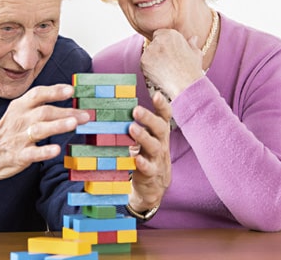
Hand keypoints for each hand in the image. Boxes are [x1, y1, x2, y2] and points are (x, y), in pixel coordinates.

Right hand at [0, 84, 89, 189]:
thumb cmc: (10, 131)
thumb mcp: (19, 113)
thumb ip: (40, 106)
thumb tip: (69, 98)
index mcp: (20, 106)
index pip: (37, 94)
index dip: (54, 91)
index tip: (71, 90)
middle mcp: (19, 119)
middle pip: (44, 112)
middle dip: (66, 112)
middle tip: (85, 115)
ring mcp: (18, 138)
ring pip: (39, 129)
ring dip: (57, 126)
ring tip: (73, 124)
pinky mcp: (18, 155)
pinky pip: (32, 153)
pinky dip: (44, 151)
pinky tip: (56, 150)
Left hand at [128, 91, 171, 211]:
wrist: (154, 185)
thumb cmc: (147, 154)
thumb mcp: (146, 137)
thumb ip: (137, 124)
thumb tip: (115, 106)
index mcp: (159, 132)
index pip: (165, 116)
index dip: (162, 105)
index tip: (156, 95)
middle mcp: (161, 143)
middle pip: (160, 128)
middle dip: (149, 118)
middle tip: (136, 110)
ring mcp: (157, 158)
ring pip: (154, 146)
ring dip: (143, 137)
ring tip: (132, 128)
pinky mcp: (151, 173)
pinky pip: (148, 168)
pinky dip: (143, 163)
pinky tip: (136, 158)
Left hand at [141, 29, 204, 99]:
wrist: (185, 84)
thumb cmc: (192, 70)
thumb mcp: (195, 54)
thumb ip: (191, 44)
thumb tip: (193, 38)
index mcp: (171, 34)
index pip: (159, 34)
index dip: (163, 44)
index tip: (168, 53)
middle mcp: (159, 39)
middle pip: (153, 43)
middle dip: (157, 52)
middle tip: (166, 63)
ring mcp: (150, 50)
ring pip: (148, 53)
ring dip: (153, 60)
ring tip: (164, 70)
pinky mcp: (143, 61)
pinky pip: (144, 63)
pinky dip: (148, 68)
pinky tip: (159, 74)